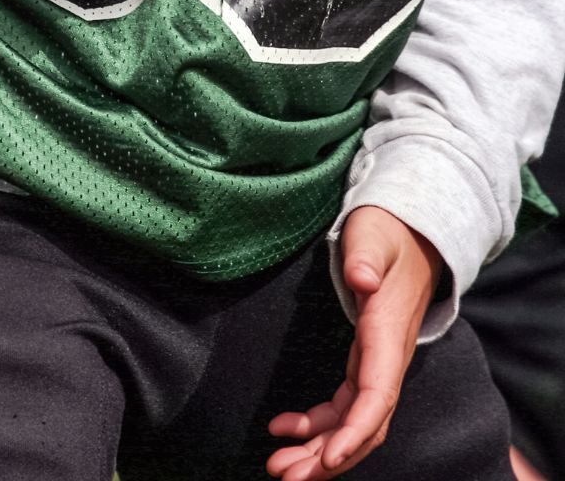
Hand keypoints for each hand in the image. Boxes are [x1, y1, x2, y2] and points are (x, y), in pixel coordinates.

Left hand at [265, 206, 443, 480]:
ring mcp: (376, 362)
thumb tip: (362, 280)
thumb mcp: (373, 234)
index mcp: (387, 332)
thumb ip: (366, 256)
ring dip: (318, 450)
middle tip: (284, 476)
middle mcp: (386, 357)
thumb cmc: (386, 231)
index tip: (328, 459)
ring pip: (352, 422)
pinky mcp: (363, 360)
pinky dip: (315, 424)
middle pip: (365, 424)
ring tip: (277, 465)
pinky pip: (343, 406)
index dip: (355, 432)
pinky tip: (283, 428)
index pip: (378, 395)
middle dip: (329, 458)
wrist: (408, 230)